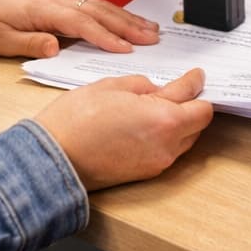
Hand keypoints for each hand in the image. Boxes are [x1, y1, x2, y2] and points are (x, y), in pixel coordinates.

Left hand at [0, 0, 159, 59]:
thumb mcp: (0, 41)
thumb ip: (30, 43)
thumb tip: (56, 47)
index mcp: (43, 10)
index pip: (81, 24)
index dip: (105, 37)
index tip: (126, 49)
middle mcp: (56, 1)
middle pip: (98, 12)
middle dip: (127, 25)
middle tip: (152, 38)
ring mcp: (60, 0)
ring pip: (100, 7)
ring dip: (126, 18)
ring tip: (151, 30)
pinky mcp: (61, 4)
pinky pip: (93, 8)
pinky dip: (114, 15)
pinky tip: (128, 22)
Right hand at [36, 68, 212, 190]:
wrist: (53, 157)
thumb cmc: (77, 119)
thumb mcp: (113, 86)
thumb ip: (145, 86)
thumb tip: (159, 90)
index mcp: (164, 119)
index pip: (198, 102)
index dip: (197, 84)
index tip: (196, 76)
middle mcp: (167, 146)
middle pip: (198, 123)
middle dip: (192, 104)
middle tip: (179, 88)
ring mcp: (157, 163)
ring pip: (184, 139)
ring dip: (179, 122)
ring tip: (158, 106)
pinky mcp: (145, 174)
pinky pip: (167, 151)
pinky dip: (164, 136)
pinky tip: (145, 124)